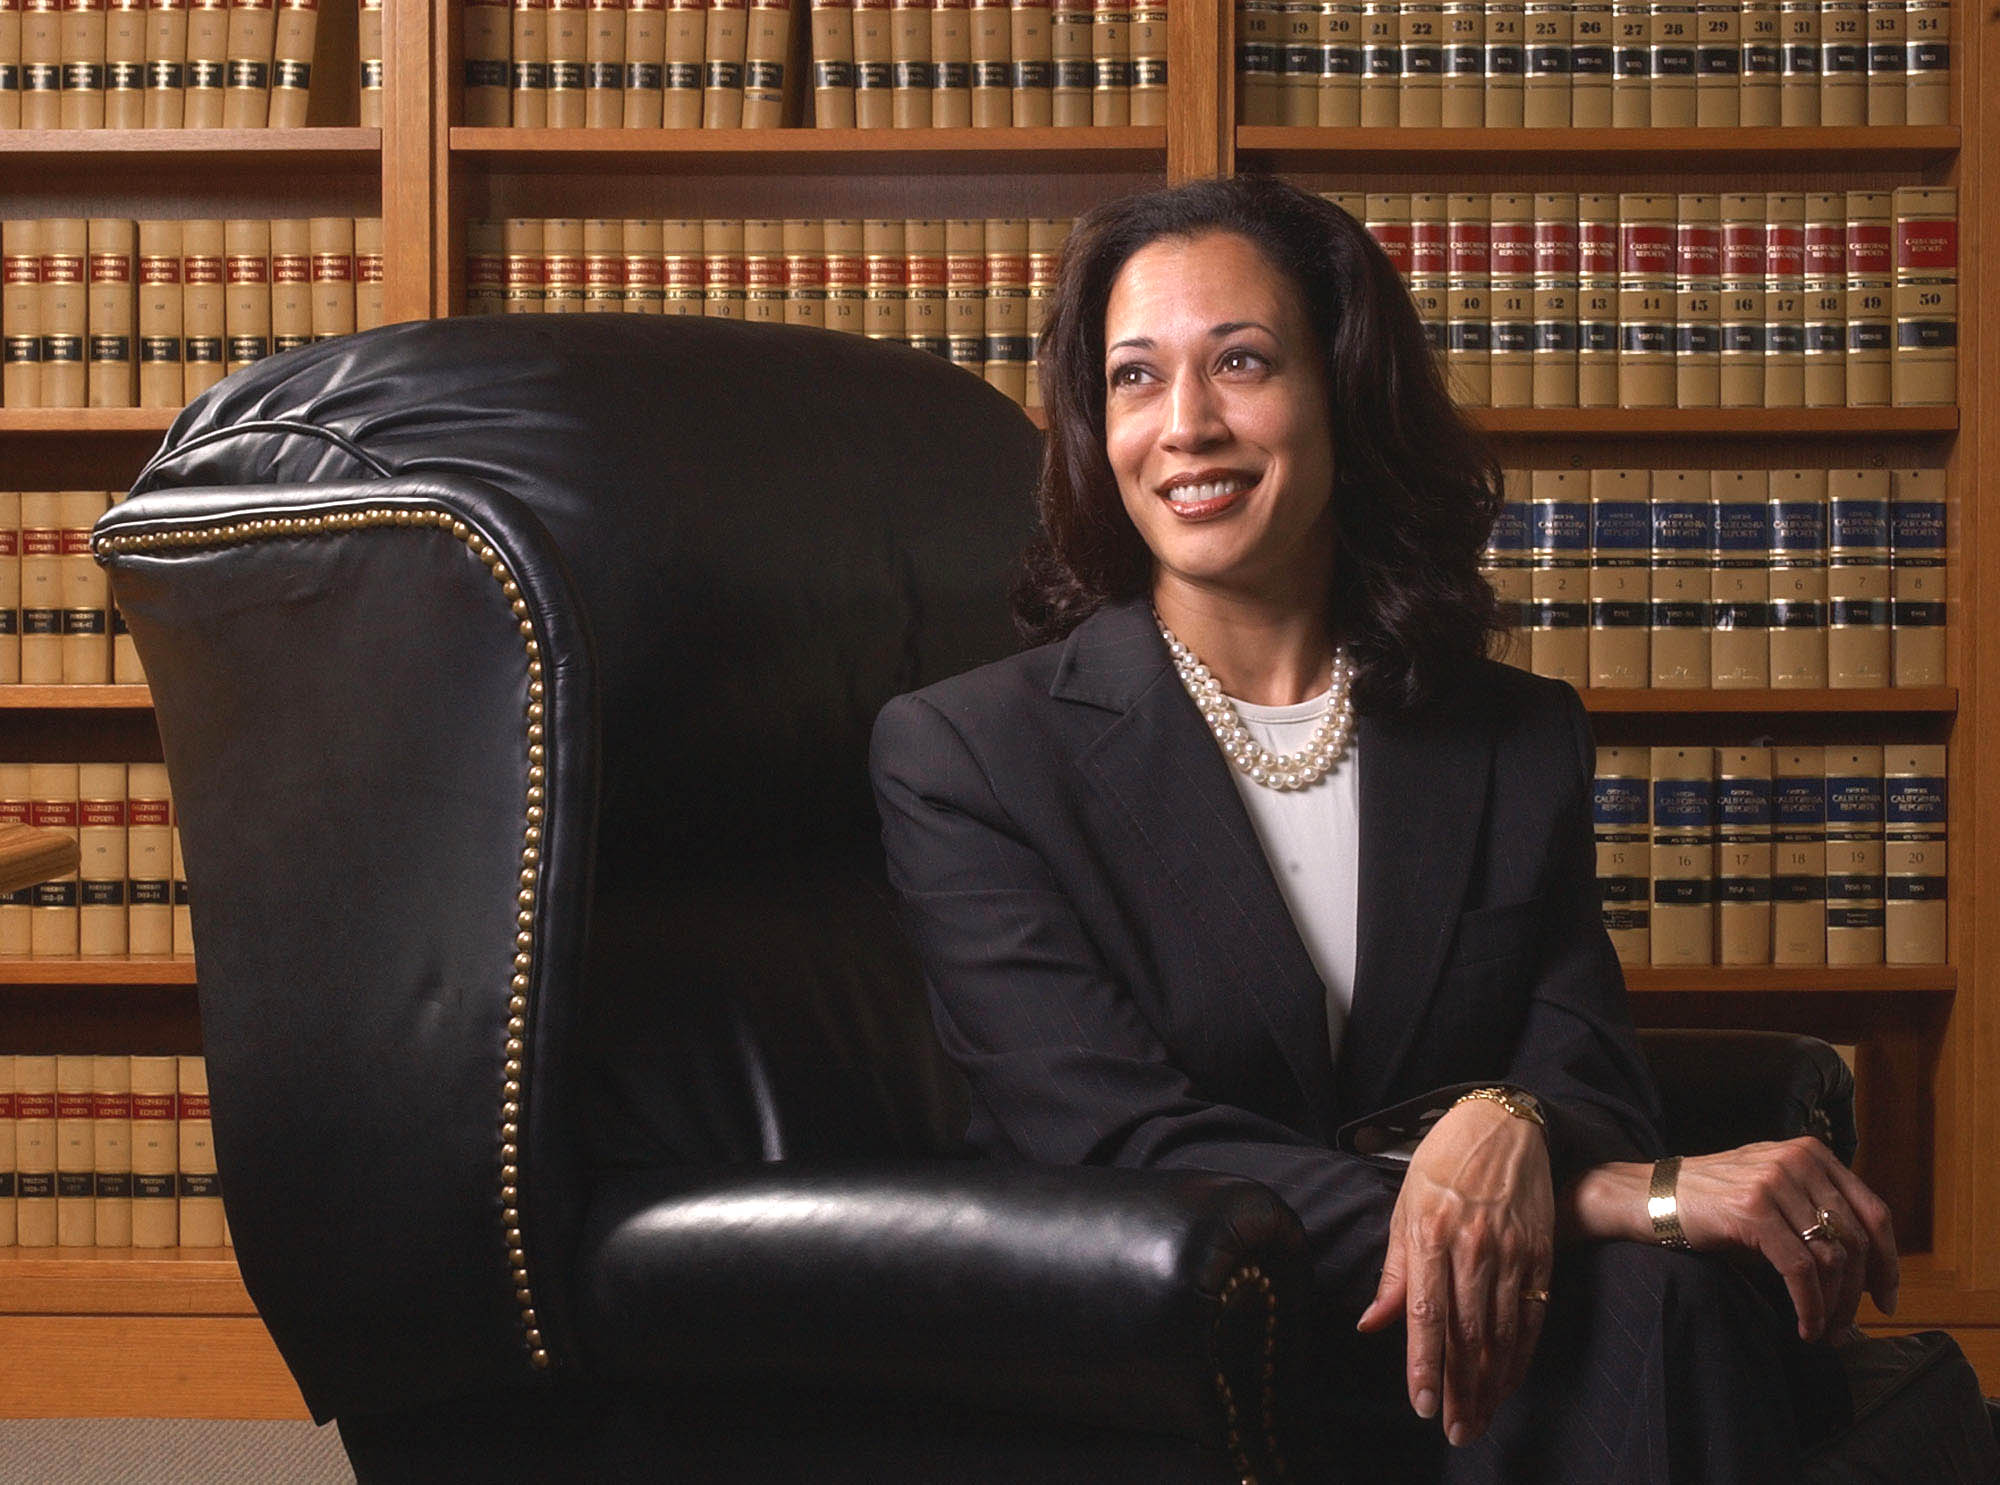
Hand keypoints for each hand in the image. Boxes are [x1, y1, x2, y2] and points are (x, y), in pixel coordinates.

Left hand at [1355, 1098, 1554, 1446]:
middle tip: (1457, 1431)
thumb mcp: (1405, 1207)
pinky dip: (1521, 1354)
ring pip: (1500, 1332)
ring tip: (1480, 1417)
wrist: (1502, 1124)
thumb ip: (1394, 1271)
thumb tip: (1372, 1323)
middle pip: (1466, 1334)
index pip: (1426, 1315)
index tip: (1423, 1406)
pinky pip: (1531, 1316)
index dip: (1424, 1365)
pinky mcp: (1540, 1254)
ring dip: (1490, 1382)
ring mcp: (1510, 1252)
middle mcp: (1471, 1247)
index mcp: (1430, 1235)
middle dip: (1460, 1389)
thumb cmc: (1441, 1165)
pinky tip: (1509, 1380)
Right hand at [1667, 1139, 1898, 1341]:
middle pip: (1856, 1240)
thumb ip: (1815, 1212)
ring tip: (1824, 1332)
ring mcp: (1774, 1183)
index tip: (1886, 1298)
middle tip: (1848, 1328)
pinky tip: (1804, 1325)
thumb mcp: (1773, 1192)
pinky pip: (1799, 1270)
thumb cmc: (1713, 1201)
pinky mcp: (1752, 1210)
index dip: (1889, 1262)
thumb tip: (1865, 1273)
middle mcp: (1798, 1161)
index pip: (1873, 1212)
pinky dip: (1809, 1306)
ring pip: (1831, 1259)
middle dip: (1858, 1294)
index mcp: (1811, 1154)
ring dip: (1834, 1307)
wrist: (1650, 1194)